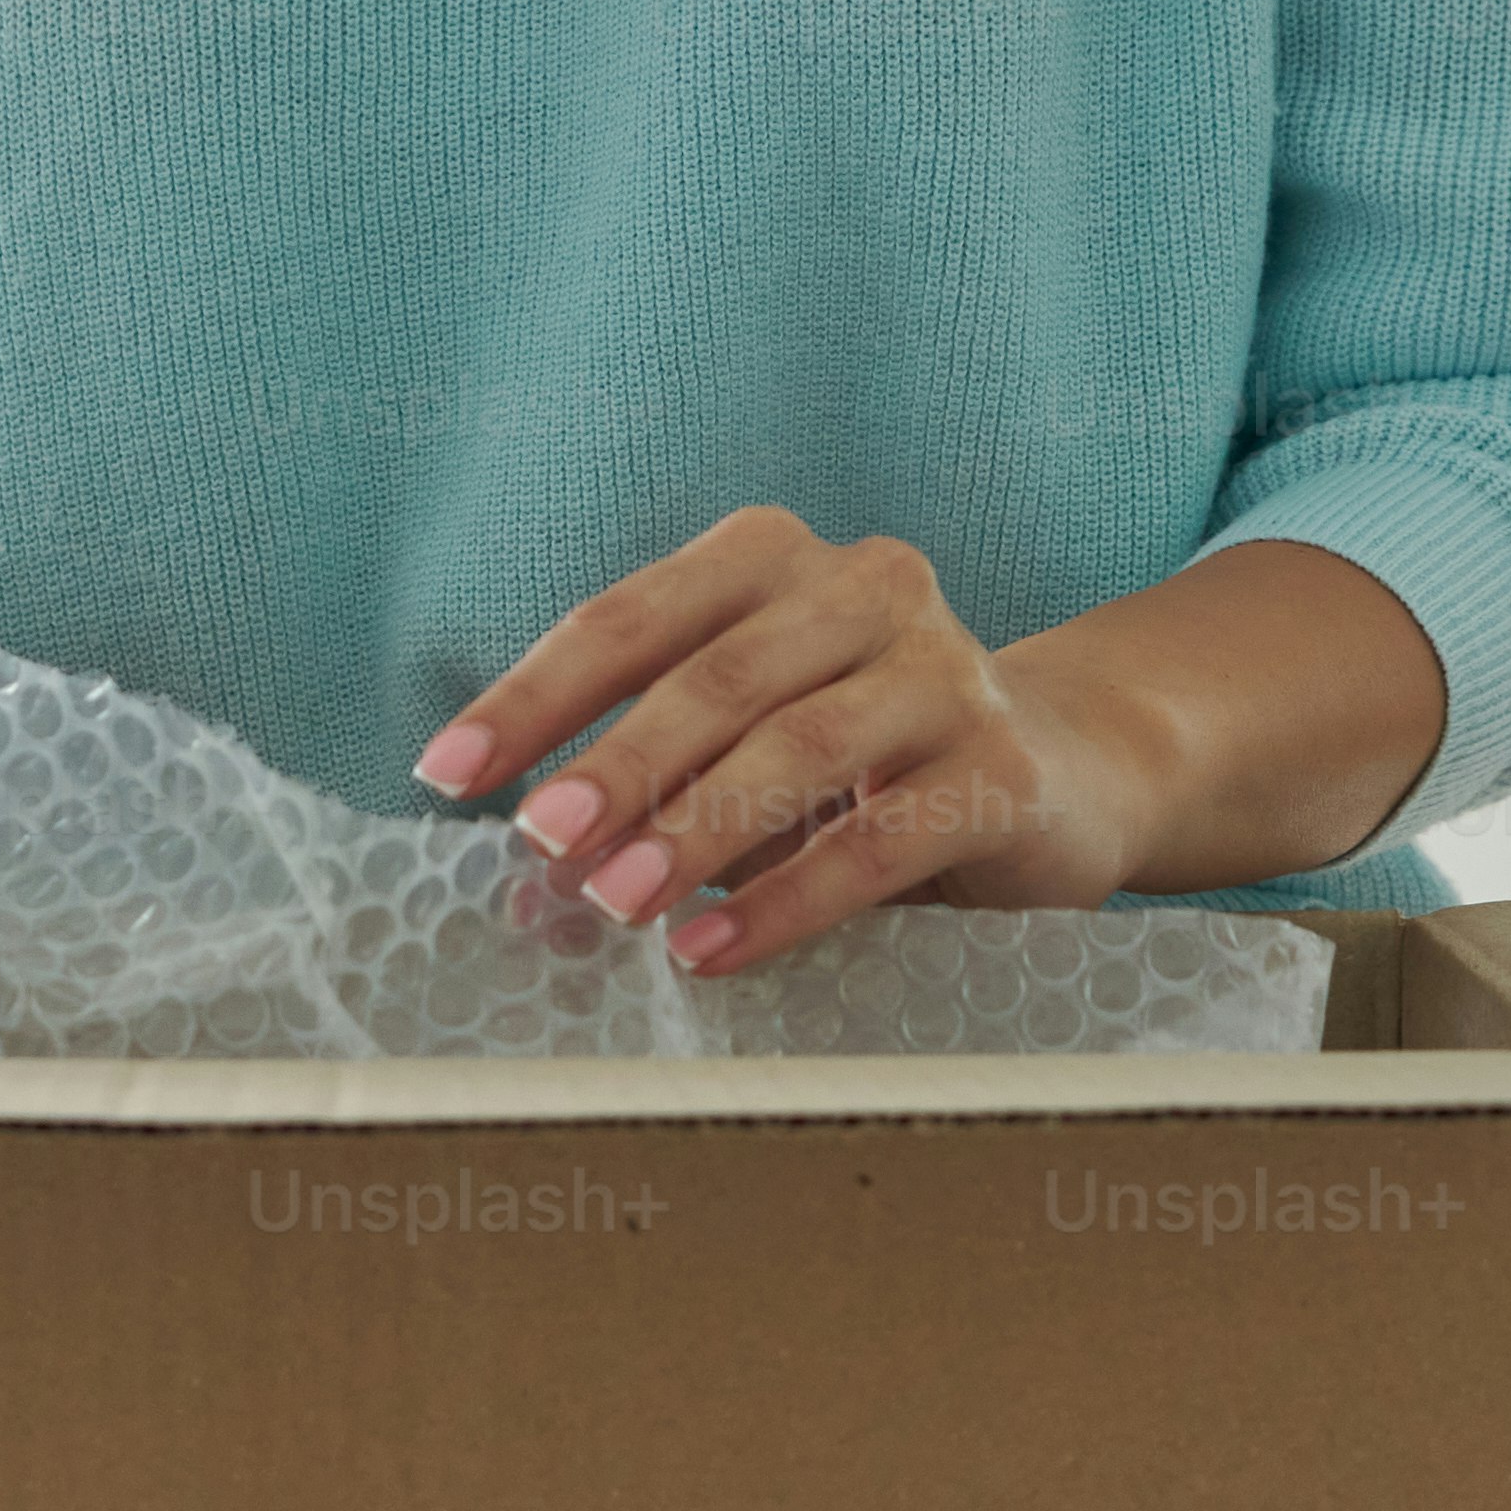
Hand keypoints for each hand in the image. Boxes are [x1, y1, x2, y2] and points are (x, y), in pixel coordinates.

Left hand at [411, 508, 1168, 975]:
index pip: (633, 618)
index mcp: (774, 557)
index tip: (446, 772)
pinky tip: (713, 952)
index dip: (535, 695)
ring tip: (614, 904)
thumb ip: (647, 774)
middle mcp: (865, 586)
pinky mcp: (1003, 765)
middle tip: (539, 841)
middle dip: (614, 763)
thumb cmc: (858, 757)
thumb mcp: (745, 737)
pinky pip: (882, 838)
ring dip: (696, 831)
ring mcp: (945, 669)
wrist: (1064, 772)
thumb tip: (523, 871)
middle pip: (716, 675)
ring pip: (801, 745)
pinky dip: (789, 900)